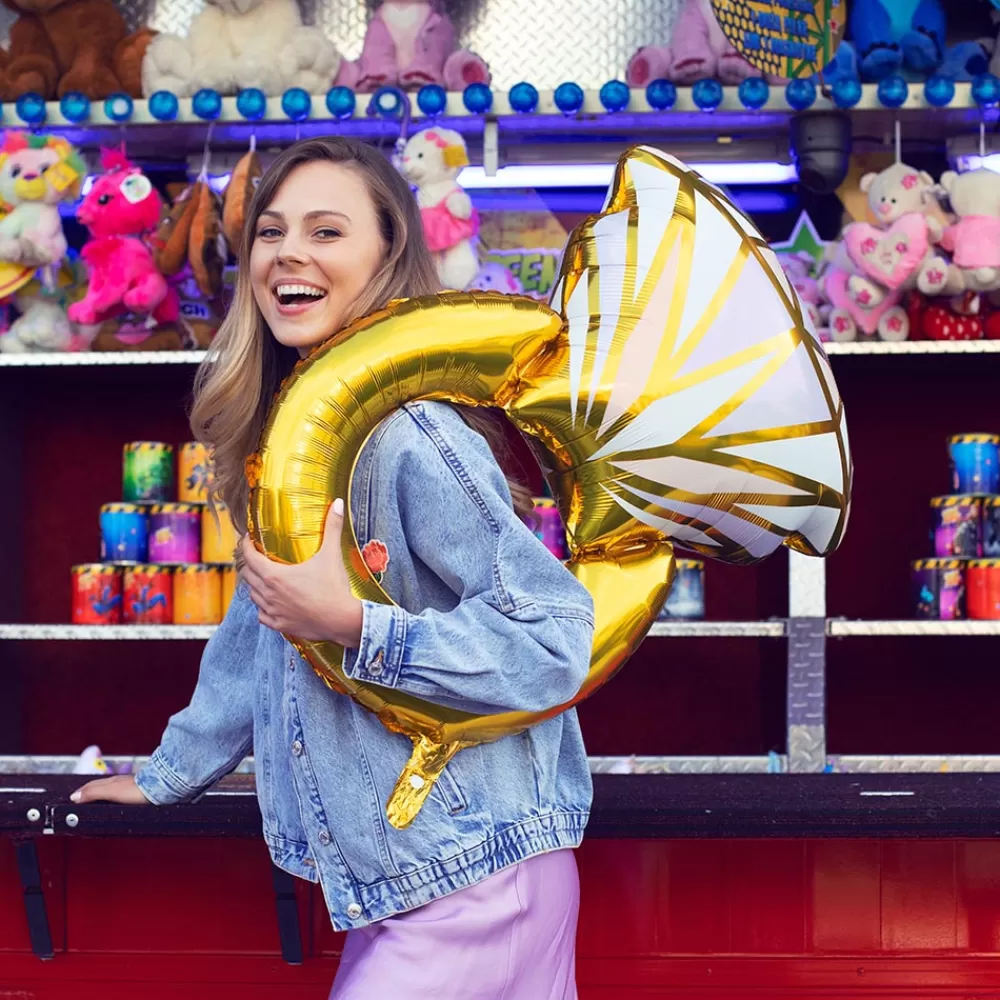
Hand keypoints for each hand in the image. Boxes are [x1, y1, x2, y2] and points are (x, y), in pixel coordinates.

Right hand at [70, 774, 148, 804]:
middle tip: (80, 799)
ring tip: (95, 802)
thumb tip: (74, 796)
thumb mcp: (111, 791)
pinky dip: (113, 799)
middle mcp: (118, 782)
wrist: (160, 788)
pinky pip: (120, 795)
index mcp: (110, 782)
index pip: (90, 786)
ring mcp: (128, 787)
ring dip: (101, 795)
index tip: (72, 798)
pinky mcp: (137, 793)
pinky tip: (116, 803)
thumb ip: (93, 792)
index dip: (80, 792)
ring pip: (111, 790)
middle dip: (89, 792)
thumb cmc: (137, 790)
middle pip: (100, 786)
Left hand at [241, 498, 363, 646]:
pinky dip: (263, 608)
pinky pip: (262, 615)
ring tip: (263, 578)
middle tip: (255, 556)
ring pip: (253, 596)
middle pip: (247, 576)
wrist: (342, 620)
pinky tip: (271, 603)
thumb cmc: (334, 588)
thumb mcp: (332, 555)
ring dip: (255, 586)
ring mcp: (273, 611)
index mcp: (275, 575)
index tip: (247, 539)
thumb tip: (338, 503)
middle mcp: (269, 594)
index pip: (250, 557)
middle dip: (249, 564)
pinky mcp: (280, 625)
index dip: (245, 545)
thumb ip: (332, 527)